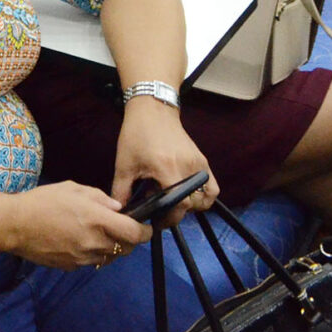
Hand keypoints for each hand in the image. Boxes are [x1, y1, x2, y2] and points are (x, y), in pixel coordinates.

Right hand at [1, 181, 150, 270]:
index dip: (145, 232)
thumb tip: (116, 208)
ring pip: (111, 257)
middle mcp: (94, 242)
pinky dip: (94, 252)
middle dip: (129, 239)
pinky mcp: (73, 267)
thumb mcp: (71, 189)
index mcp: (96, 220)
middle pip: (126, 248)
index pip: (134, 233)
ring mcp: (84, 257)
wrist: (15, 226)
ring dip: (111, 247)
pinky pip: (92, 261)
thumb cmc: (42, 201)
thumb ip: (99, 197)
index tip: (145, 227)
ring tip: (98, 234)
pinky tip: (80, 241)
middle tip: (121, 228)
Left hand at [112, 99, 217, 227]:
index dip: (168, 218)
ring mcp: (199, 164)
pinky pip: (212, 187)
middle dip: (176, 213)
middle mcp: (187, 168)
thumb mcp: (124, 164)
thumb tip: (119, 213)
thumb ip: (121, 190)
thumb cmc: (136, 135)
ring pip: (204, 198)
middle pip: (191, 205)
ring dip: (191, 206)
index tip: (156, 221)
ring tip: (174, 200)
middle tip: (161, 210)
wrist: (153, 110)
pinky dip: (204, 196)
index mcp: (167, 169)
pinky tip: (187, 193)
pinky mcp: (203, 161)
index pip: (178, 205)